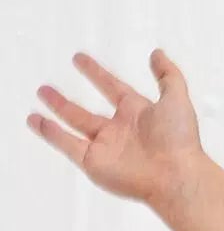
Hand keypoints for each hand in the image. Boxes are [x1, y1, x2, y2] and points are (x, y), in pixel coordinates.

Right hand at [26, 48, 202, 211]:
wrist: (175, 176)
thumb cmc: (180, 141)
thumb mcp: (177, 98)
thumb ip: (168, 74)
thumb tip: (158, 54)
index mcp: (137, 113)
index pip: (111, 87)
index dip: (96, 74)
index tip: (80, 60)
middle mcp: (119, 130)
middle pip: (85, 112)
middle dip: (65, 101)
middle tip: (48, 88)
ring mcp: (105, 146)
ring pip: (73, 126)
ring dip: (55, 113)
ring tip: (39, 102)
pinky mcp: (94, 162)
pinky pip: (67, 145)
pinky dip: (51, 134)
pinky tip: (37, 122)